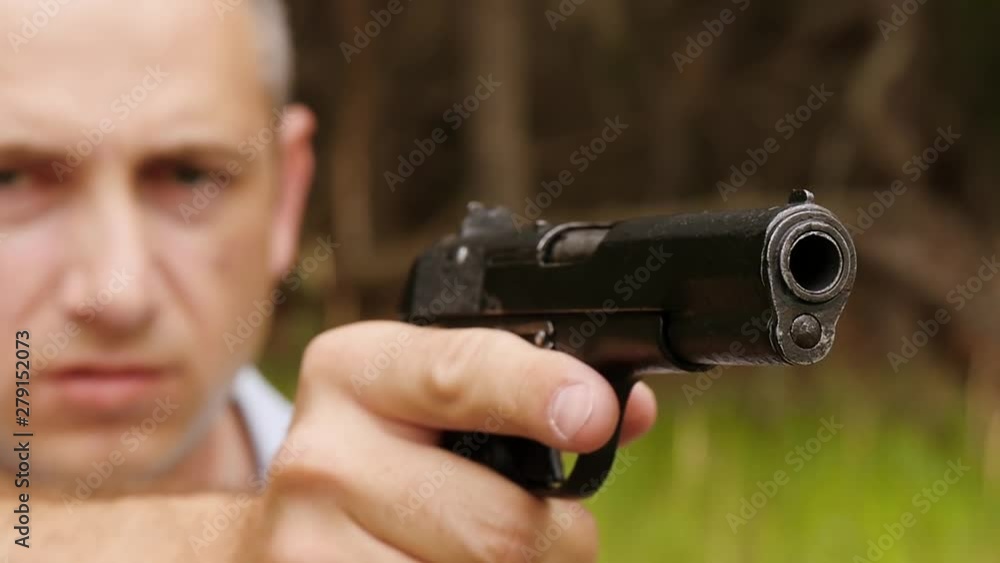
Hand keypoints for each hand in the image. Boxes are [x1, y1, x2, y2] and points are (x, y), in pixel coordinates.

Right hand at [243, 321, 657, 562]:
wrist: (281, 535)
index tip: (593, 415)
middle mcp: (321, 455)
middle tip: (541, 529)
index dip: (536, 395)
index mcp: (356, 371)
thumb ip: (523, 395)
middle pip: (503, 527)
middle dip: (555, 541)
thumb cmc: (380, 459)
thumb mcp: (429, 403)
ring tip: (472, 550)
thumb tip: (626, 410)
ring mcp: (308, 545)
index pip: (461, 376)